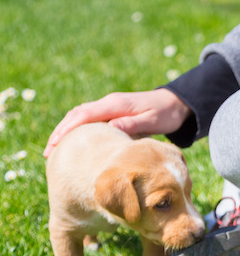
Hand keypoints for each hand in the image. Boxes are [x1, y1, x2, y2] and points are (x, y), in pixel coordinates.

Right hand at [44, 88, 190, 156]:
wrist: (175, 103)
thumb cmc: (166, 114)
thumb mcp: (152, 121)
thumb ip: (132, 124)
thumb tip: (110, 128)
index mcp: (115, 104)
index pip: (84, 115)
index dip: (67, 129)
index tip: (55, 144)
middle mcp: (109, 103)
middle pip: (76, 115)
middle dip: (60, 132)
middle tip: (48, 152)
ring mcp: (109, 106)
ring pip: (80, 116)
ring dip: (65, 131)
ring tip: (54, 150)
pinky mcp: (112, 112)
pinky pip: (88, 119)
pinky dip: (76, 129)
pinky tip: (72, 143)